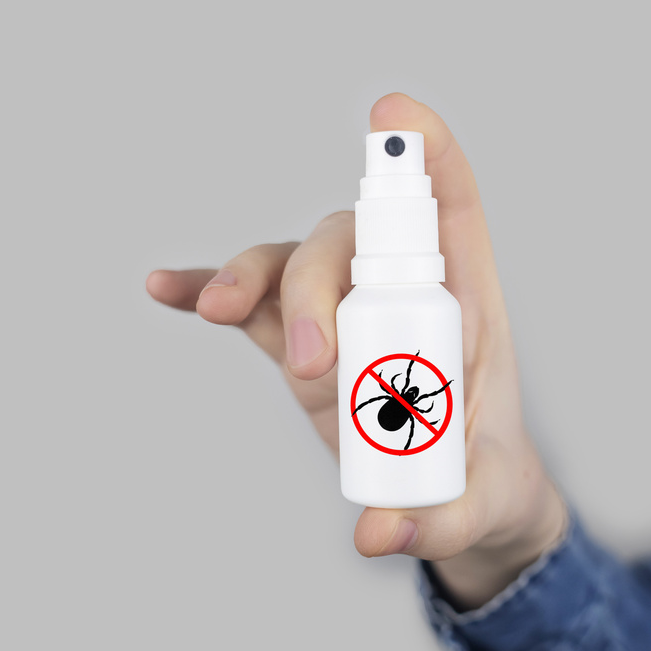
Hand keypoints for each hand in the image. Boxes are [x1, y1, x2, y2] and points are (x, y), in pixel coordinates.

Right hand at [146, 93, 566, 608]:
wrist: (442, 493)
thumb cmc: (480, 480)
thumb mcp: (486, 506)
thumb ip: (446, 519)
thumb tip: (380, 532)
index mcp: (462, 299)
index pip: (451, 206)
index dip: (426, 154)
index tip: (393, 118)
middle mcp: (392, 289)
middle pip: (346, 242)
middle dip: (315, 282)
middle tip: (312, 364)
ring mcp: (336, 313)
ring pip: (287, 264)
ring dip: (251, 278)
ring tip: (222, 310)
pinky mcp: (294, 342)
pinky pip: (245, 308)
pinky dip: (205, 292)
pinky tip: (164, 288)